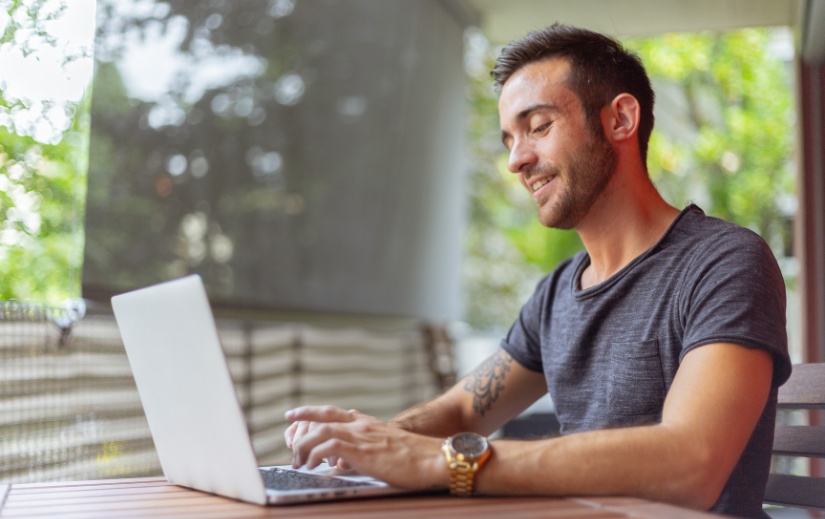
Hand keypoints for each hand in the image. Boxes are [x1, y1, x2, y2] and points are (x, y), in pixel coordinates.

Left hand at [285, 405, 448, 489]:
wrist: (436, 458)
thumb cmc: (418, 458)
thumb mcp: (390, 446)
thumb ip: (371, 445)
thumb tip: (353, 455)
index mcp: (369, 423)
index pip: (333, 412)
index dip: (310, 412)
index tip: (293, 414)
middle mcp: (363, 425)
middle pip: (323, 418)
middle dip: (300, 428)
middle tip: (289, 443)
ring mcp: (362, 436)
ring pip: (321, 432)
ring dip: (304, 446)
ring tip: (298, 461)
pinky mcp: (363, 451)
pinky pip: (329, 447)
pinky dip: (316, 455)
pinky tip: (312, 465)